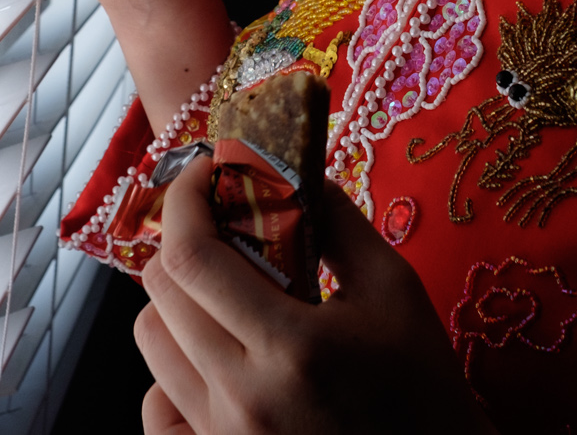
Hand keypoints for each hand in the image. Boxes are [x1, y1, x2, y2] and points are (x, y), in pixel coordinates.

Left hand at [135, 161, 493, 434]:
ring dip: (178, 301)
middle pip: (160, 293)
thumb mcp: (397, 293)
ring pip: (152, 342)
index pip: (192, 257)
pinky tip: (216, 358)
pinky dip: (171, 373)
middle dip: (184, 240)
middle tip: (224, 225)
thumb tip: (289, 172)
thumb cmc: (425, 392)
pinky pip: (156, 406)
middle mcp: (243, 398)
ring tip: (228, 294)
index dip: (186, 199)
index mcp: (292, 347)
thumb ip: (340, 223)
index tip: (207, 171)